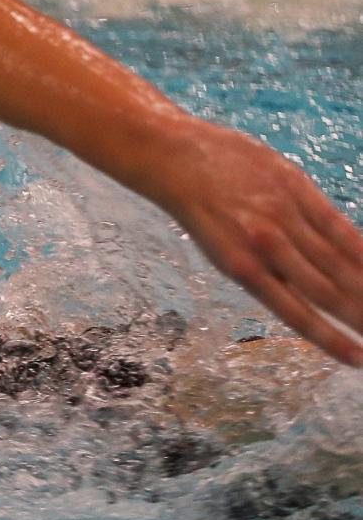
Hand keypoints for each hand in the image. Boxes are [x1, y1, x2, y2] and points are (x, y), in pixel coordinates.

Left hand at [156, 120, 362, 365]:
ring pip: (337, 261)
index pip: (297, 314)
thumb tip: (307, 293)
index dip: (331, 339)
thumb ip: (265, 269)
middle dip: (361, 318)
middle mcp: (265, 247)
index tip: (359, 361)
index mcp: (243, 270)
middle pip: (326, 292)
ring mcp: (282, 216)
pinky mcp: (295, 188)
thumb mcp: (223, 249)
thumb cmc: (201, 208)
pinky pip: (336, 224)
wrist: (175, 158)